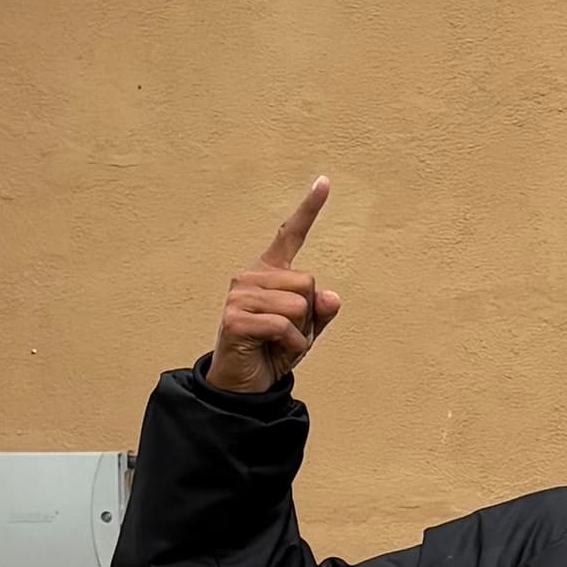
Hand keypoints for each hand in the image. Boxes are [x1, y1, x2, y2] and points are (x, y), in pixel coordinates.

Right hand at [211, 178, 341, 395]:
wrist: (244, 385)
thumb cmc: (272, 351)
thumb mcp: (306, 330)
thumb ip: (321, 311)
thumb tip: (330, 296)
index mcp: (270, 272)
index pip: (290, 234)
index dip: (309, 208)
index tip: (325, 181)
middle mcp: (251, 276)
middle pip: (308, 283)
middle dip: (308, 315)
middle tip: (287, 333)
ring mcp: (240, 295)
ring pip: (298, 305)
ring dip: (299, 333)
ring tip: (277, 342)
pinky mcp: (235, 318)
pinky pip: (285, 326)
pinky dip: (291, 345)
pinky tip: (274, 351)